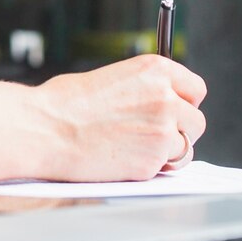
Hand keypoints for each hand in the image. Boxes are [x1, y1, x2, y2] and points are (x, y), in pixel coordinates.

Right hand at [32, 54, 207, 181]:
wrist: (45, 128)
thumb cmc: (66, 103)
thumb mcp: (114, 79)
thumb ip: (145, 89)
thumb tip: (161, 104)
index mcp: (156, 70)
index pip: (195, 89)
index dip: (185, 102)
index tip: (176, 110)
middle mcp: (166, 98)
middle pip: (196, 120)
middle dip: (180, 130)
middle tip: (154, 135)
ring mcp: (162, 131)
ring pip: (187, 148)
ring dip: (169, 152)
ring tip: (137, 149)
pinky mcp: (152, 161)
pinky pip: (165, 169)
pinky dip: (150, 169)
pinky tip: (124, 160)